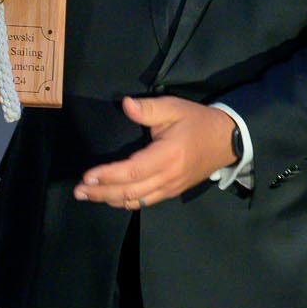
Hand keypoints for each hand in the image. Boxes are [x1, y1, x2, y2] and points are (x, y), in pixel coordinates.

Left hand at [73, 96, 236, 208]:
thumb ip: (148, 108)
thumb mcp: (174, 108)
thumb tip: (125, 105)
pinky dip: (126, 202)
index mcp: (167, 156)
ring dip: (110, 200)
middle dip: (102, 192)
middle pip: (130, 191)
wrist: (227, 140)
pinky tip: (111, 198)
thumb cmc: (197, 121)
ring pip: (136, 201)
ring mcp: (171, 188)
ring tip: (88, 196)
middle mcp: (168, 177)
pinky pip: (145, 202)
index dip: (108, 175)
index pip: (132, 171)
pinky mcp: (172, 192)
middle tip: (79, 191)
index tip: (87, 176)